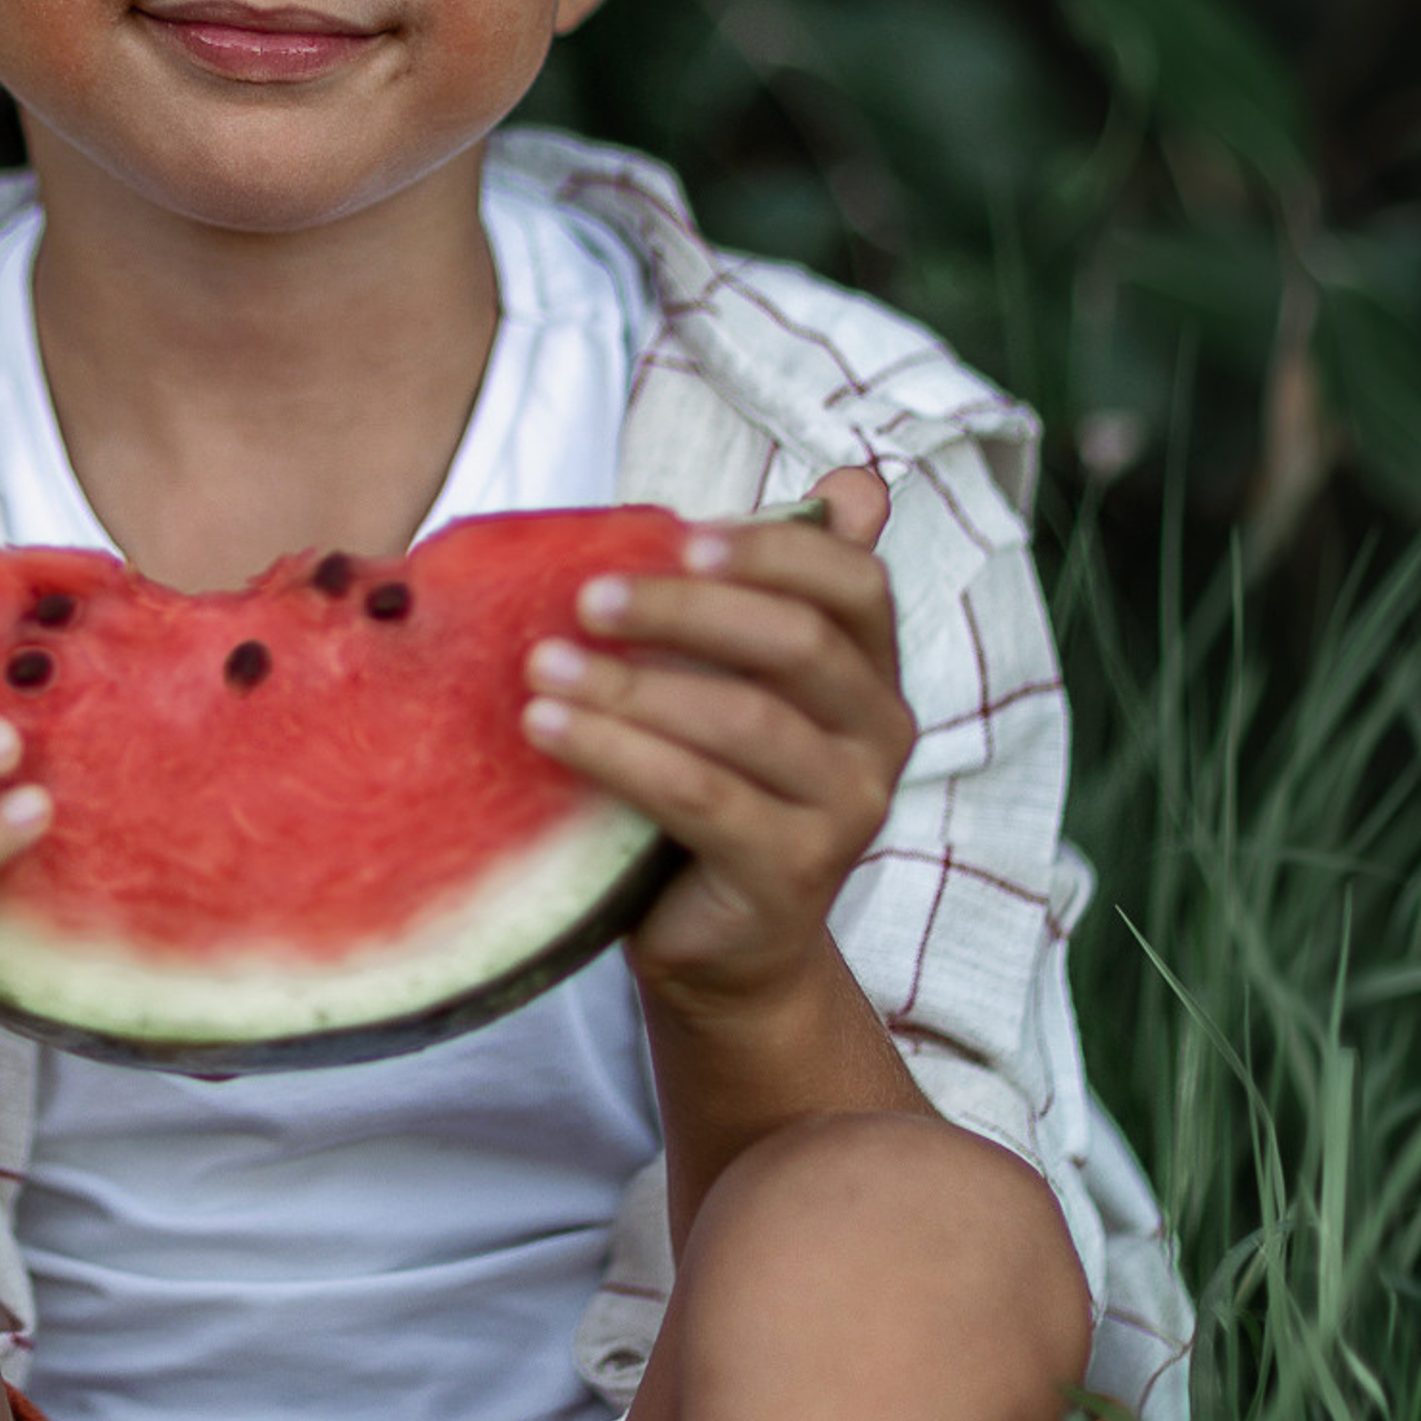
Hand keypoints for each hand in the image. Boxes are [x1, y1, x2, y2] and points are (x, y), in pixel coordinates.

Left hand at [520, 466, 913, 1021]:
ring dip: (629, 683)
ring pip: (741, 721)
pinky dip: (616, 753)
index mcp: (871, 673)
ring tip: (540, 664)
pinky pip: (700, 796)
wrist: (716, 941)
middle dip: (684, 609)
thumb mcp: (734, 679)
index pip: (857, 583)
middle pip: (796, 643)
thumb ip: (763, 590)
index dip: (775, 549)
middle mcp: (880, 738)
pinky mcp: (793, 874)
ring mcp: (847, 811)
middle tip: (585, 597)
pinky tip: (547, 726)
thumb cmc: (713, 782)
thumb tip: (850, 480)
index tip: (679, 533)